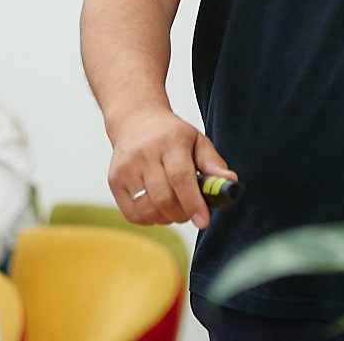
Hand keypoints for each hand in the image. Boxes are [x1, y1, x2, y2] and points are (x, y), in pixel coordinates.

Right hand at [107, 106, 234, 229]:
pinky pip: (132, 214)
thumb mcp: (197, 141)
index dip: (193, 203)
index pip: (180, 177)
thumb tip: (229, 183)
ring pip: (148, 209)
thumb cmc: (171, 135)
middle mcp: (144, 153)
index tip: (203, 221)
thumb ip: (214, 164)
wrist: (135, 121)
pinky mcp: (114, 180)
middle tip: (190, 213)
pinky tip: (157, 208)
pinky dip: (149, 219)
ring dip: (166, 218)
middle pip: (164, 198)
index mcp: (170, 141)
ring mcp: (126, 167)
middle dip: (182, 214)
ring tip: (173, 209)